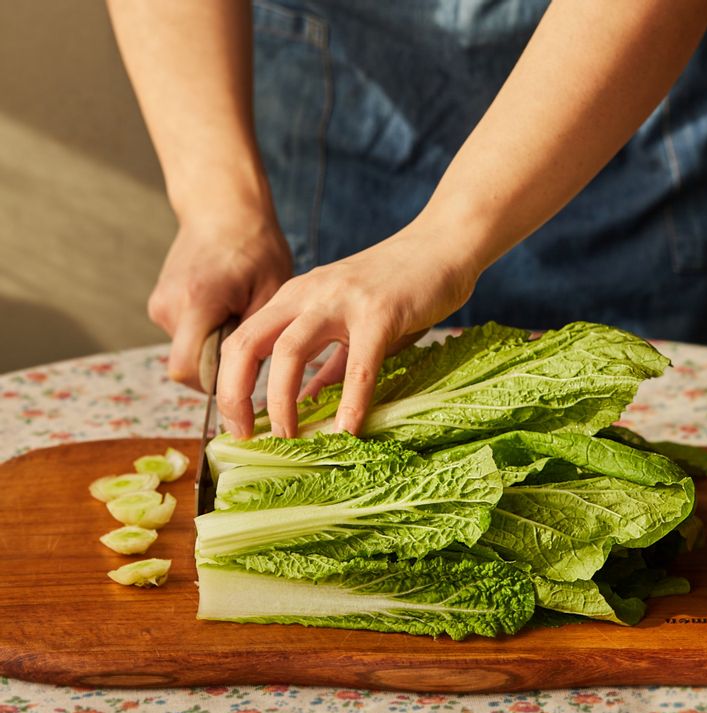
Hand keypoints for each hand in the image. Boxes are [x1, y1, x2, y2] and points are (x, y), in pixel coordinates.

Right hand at [148, 208, 292, 390]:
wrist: (222, 209)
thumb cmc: (255, 247)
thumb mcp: (272, 292)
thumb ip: (257, 338)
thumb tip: (249, 380)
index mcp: (198, 302)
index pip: (187, 370)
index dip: (214, 388)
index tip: (243, 386)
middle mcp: (169, 305)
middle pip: (188, 367)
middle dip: (220, 367)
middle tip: (250, 344)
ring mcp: (160, 304)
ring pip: (187, 353)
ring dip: (213, 349)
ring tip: (237, 317)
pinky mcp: (159, 304)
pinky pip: (183, 338)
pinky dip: (205, 336)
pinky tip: (224, 311)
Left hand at [216, 219, 480, 437]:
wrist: (441, 245)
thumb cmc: (396, 288)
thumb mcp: (347, 322)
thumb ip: (326, 361)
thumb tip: (305, 401)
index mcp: (292, 298)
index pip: (240, 343)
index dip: (229, 389)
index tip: (239, 427)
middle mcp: (305, 296)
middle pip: (245, 345)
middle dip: (235, 397)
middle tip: (246, 436)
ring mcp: (340, 301)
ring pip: (288, 352)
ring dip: (281, 402)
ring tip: (288, 437)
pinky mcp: (379, 313)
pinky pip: (358, 364)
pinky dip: (350, 401)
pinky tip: (348, 430)